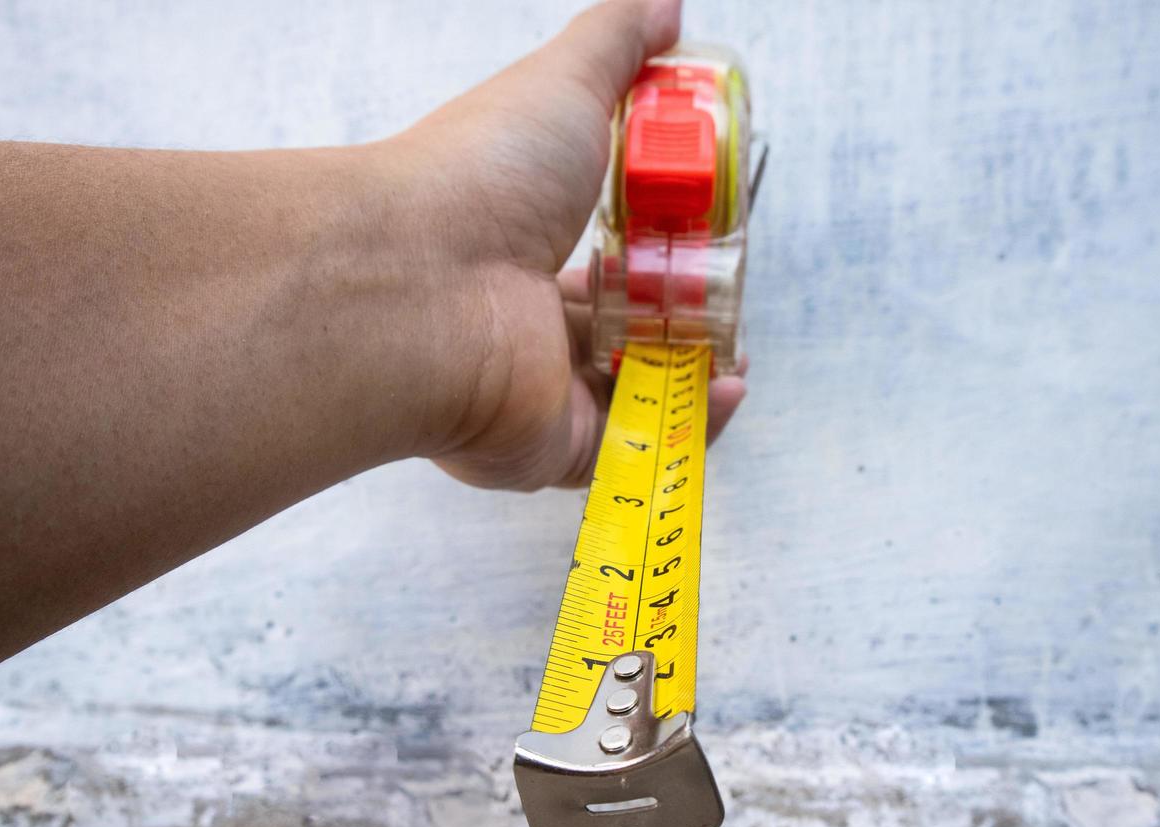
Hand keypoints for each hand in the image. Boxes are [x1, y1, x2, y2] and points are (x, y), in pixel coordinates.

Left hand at [383, 0, 747, 489]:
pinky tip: (726, 389)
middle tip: (725, 301)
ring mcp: (538, 393)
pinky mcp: (552, 447)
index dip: (654, 258)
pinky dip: (686, 428)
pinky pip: (630, 449)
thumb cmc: (482, 178)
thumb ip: (617, 44)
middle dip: (677, 324)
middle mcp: (525, 328)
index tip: (705, 244)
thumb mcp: (562, 85)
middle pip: (618, 336)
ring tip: (737, 351)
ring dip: (689, 377)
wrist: (422, 281)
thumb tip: (665, 5)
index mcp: (522, 252)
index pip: (597, 266)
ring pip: (628, 398)